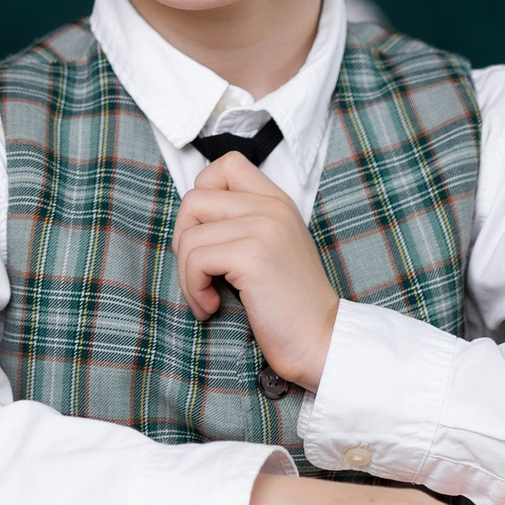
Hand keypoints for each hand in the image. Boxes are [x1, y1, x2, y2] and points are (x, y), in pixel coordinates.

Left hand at [173, 151, 338, 389]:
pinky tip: (210, 306)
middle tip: (199, 274)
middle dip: (183, 241)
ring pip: (189, 236)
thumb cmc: (288, 305)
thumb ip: (241, 223)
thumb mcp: (270, 248)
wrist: (320, 340)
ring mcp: (264, 228)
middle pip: (194, 200)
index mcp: (277, 201)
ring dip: (186, 275)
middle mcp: (272, 207)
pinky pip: (196, 260)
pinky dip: (193, 288)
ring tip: (206, 298)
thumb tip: (190, 218)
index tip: (209, 235)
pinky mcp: (252, 256)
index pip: (227, 165)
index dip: (203, 194)